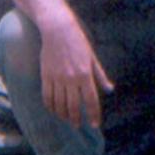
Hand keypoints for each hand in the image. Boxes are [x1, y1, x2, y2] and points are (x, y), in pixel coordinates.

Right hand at [39, 13, 113, 128]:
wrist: (58, 30)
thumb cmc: (78, 42)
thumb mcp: (92, 58)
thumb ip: (100, 75)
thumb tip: (109, 89)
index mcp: (85, 74)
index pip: (91, 100)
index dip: (93, 114)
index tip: (94, 124)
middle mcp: (71, 79)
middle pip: (74, 106)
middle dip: (77, 119)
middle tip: (78, 125)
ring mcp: (57, 78)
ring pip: (60, 105)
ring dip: (64, 115)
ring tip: (68, 119)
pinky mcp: (46, 76)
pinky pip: (47, 97)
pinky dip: (51, 107)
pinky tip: (55, 110)